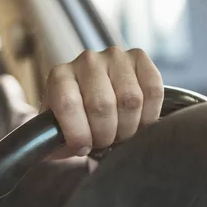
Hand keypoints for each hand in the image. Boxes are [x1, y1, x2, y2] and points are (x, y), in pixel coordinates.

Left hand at [41, 47, 163, 158]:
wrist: (91, 98)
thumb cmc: (74, 121)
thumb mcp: (56, 133)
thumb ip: (53, 143)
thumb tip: (62, 151)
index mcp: (59, 76)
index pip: (68, 104)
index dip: (79, 133)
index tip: (83, 148)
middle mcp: (86, 60)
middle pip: (102, 105)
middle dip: (105, 134)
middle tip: (104, 143)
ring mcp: (114, 56)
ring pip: (130, 99)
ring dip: (128, 127)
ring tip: (120, 134)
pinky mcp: (139, 57)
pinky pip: (153, 89)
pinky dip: (149, 114)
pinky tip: (138, 122)